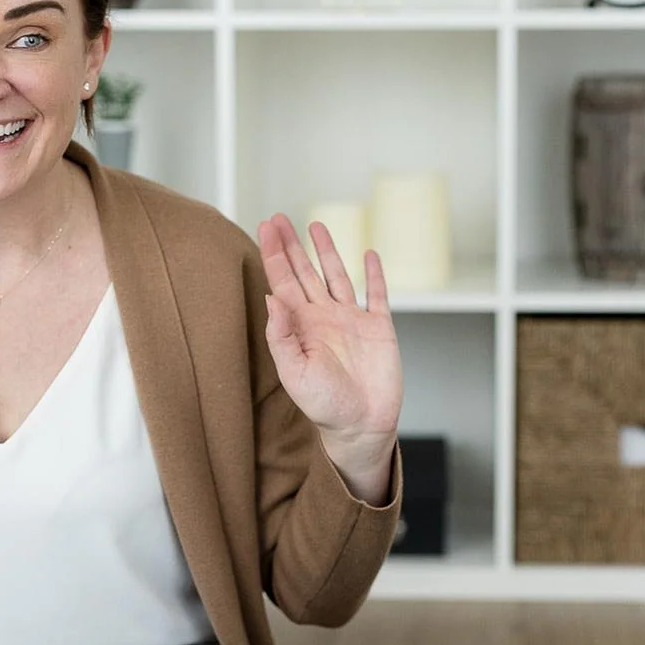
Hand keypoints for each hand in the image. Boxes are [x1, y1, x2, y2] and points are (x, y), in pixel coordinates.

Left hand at [258, 213, 402, 484]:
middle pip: (304, 272)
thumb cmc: (324, 405)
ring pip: (337, 276)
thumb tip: (271, 296)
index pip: (282, 281)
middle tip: (279, 218)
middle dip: (291, 245)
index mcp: (300, 326)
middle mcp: (323, 317)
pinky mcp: (378, 328)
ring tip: (316, 225)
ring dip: (327, 251)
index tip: (266, 226)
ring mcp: (351, 320)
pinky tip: (368, 254)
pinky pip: (376, 295)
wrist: (361, 426)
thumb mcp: (294, 372)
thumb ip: (282, 335)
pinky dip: (373, 274)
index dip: (274, 254)